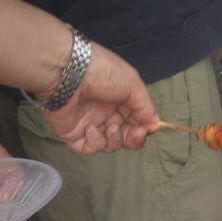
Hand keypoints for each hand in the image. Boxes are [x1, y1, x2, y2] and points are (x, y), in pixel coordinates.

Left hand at [41, 43, 158, 153]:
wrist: (67, 72)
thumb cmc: (102, 72)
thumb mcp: (132, 84)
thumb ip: (145, 107)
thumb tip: (154, 123)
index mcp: (121, 100)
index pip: (137, 121)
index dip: (144, 128)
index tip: (148, 128)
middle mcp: (107, 113)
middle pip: (126, 137)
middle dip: (134, 139)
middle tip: (135, 133)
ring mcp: (91, 124)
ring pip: (110, 145)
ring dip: (115, 140)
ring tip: (111, 128)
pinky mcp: (75, 134)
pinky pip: (90, 148)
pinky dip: (95, 142)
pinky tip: (91, 129)